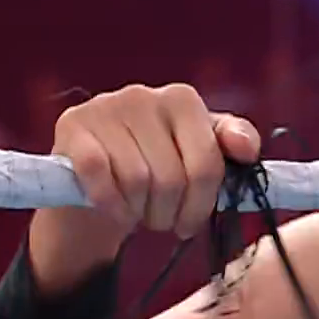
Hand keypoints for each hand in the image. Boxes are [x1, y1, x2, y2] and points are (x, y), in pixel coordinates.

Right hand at [31, 83, 260, 292]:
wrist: (91, 178)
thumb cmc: (155, 164)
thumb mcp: (198, 153)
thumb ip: (233, 144)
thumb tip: (247, 148)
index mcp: (182, 99)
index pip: (206, 164)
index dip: (201, 205)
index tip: (190, 223)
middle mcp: (143, 95)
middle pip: (172, 178)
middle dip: (169, 213)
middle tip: (161, 220)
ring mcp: (105, 108)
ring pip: (137, 181)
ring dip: (139, 211)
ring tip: (138, 211)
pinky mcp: (72, 127)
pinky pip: (99, 176)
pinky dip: (110, 203)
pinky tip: (116, 210)